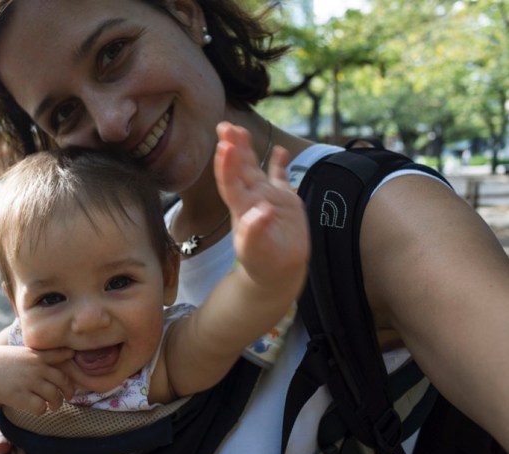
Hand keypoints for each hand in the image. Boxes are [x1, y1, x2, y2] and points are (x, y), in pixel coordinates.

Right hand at [0, 346, 75, 414]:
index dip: (72, 361)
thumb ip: (41, 355)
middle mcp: (36, 367)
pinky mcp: (21, 397)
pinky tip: (37, 408)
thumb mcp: (22, 352)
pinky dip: (41, 410)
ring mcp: (29, 382)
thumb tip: (66, 354)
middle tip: (66, 396)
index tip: (73, 368)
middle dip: (68, 391)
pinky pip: (41, 408)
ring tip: (52, 405)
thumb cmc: (2, 362)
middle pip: (64, 381)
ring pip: (55, 397)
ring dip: (55, 403)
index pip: (63, 354)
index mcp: (37, 355)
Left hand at [214, 121, 309, 286]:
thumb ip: (256, 233)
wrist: (276, 272)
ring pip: (255, 168)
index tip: (225, 145)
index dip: (228, 165)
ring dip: (247, 149)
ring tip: (239, 128)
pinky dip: (280, 164)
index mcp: (243, 210)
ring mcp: (267, 197)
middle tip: (224, 126)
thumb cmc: (263, 265)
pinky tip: (281, 149)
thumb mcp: (258, 253)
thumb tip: (260, 212)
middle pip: (239, 169)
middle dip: (232, 147)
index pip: (232, 183)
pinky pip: (281, 178)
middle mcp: (252, 198)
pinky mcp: (284, 201)